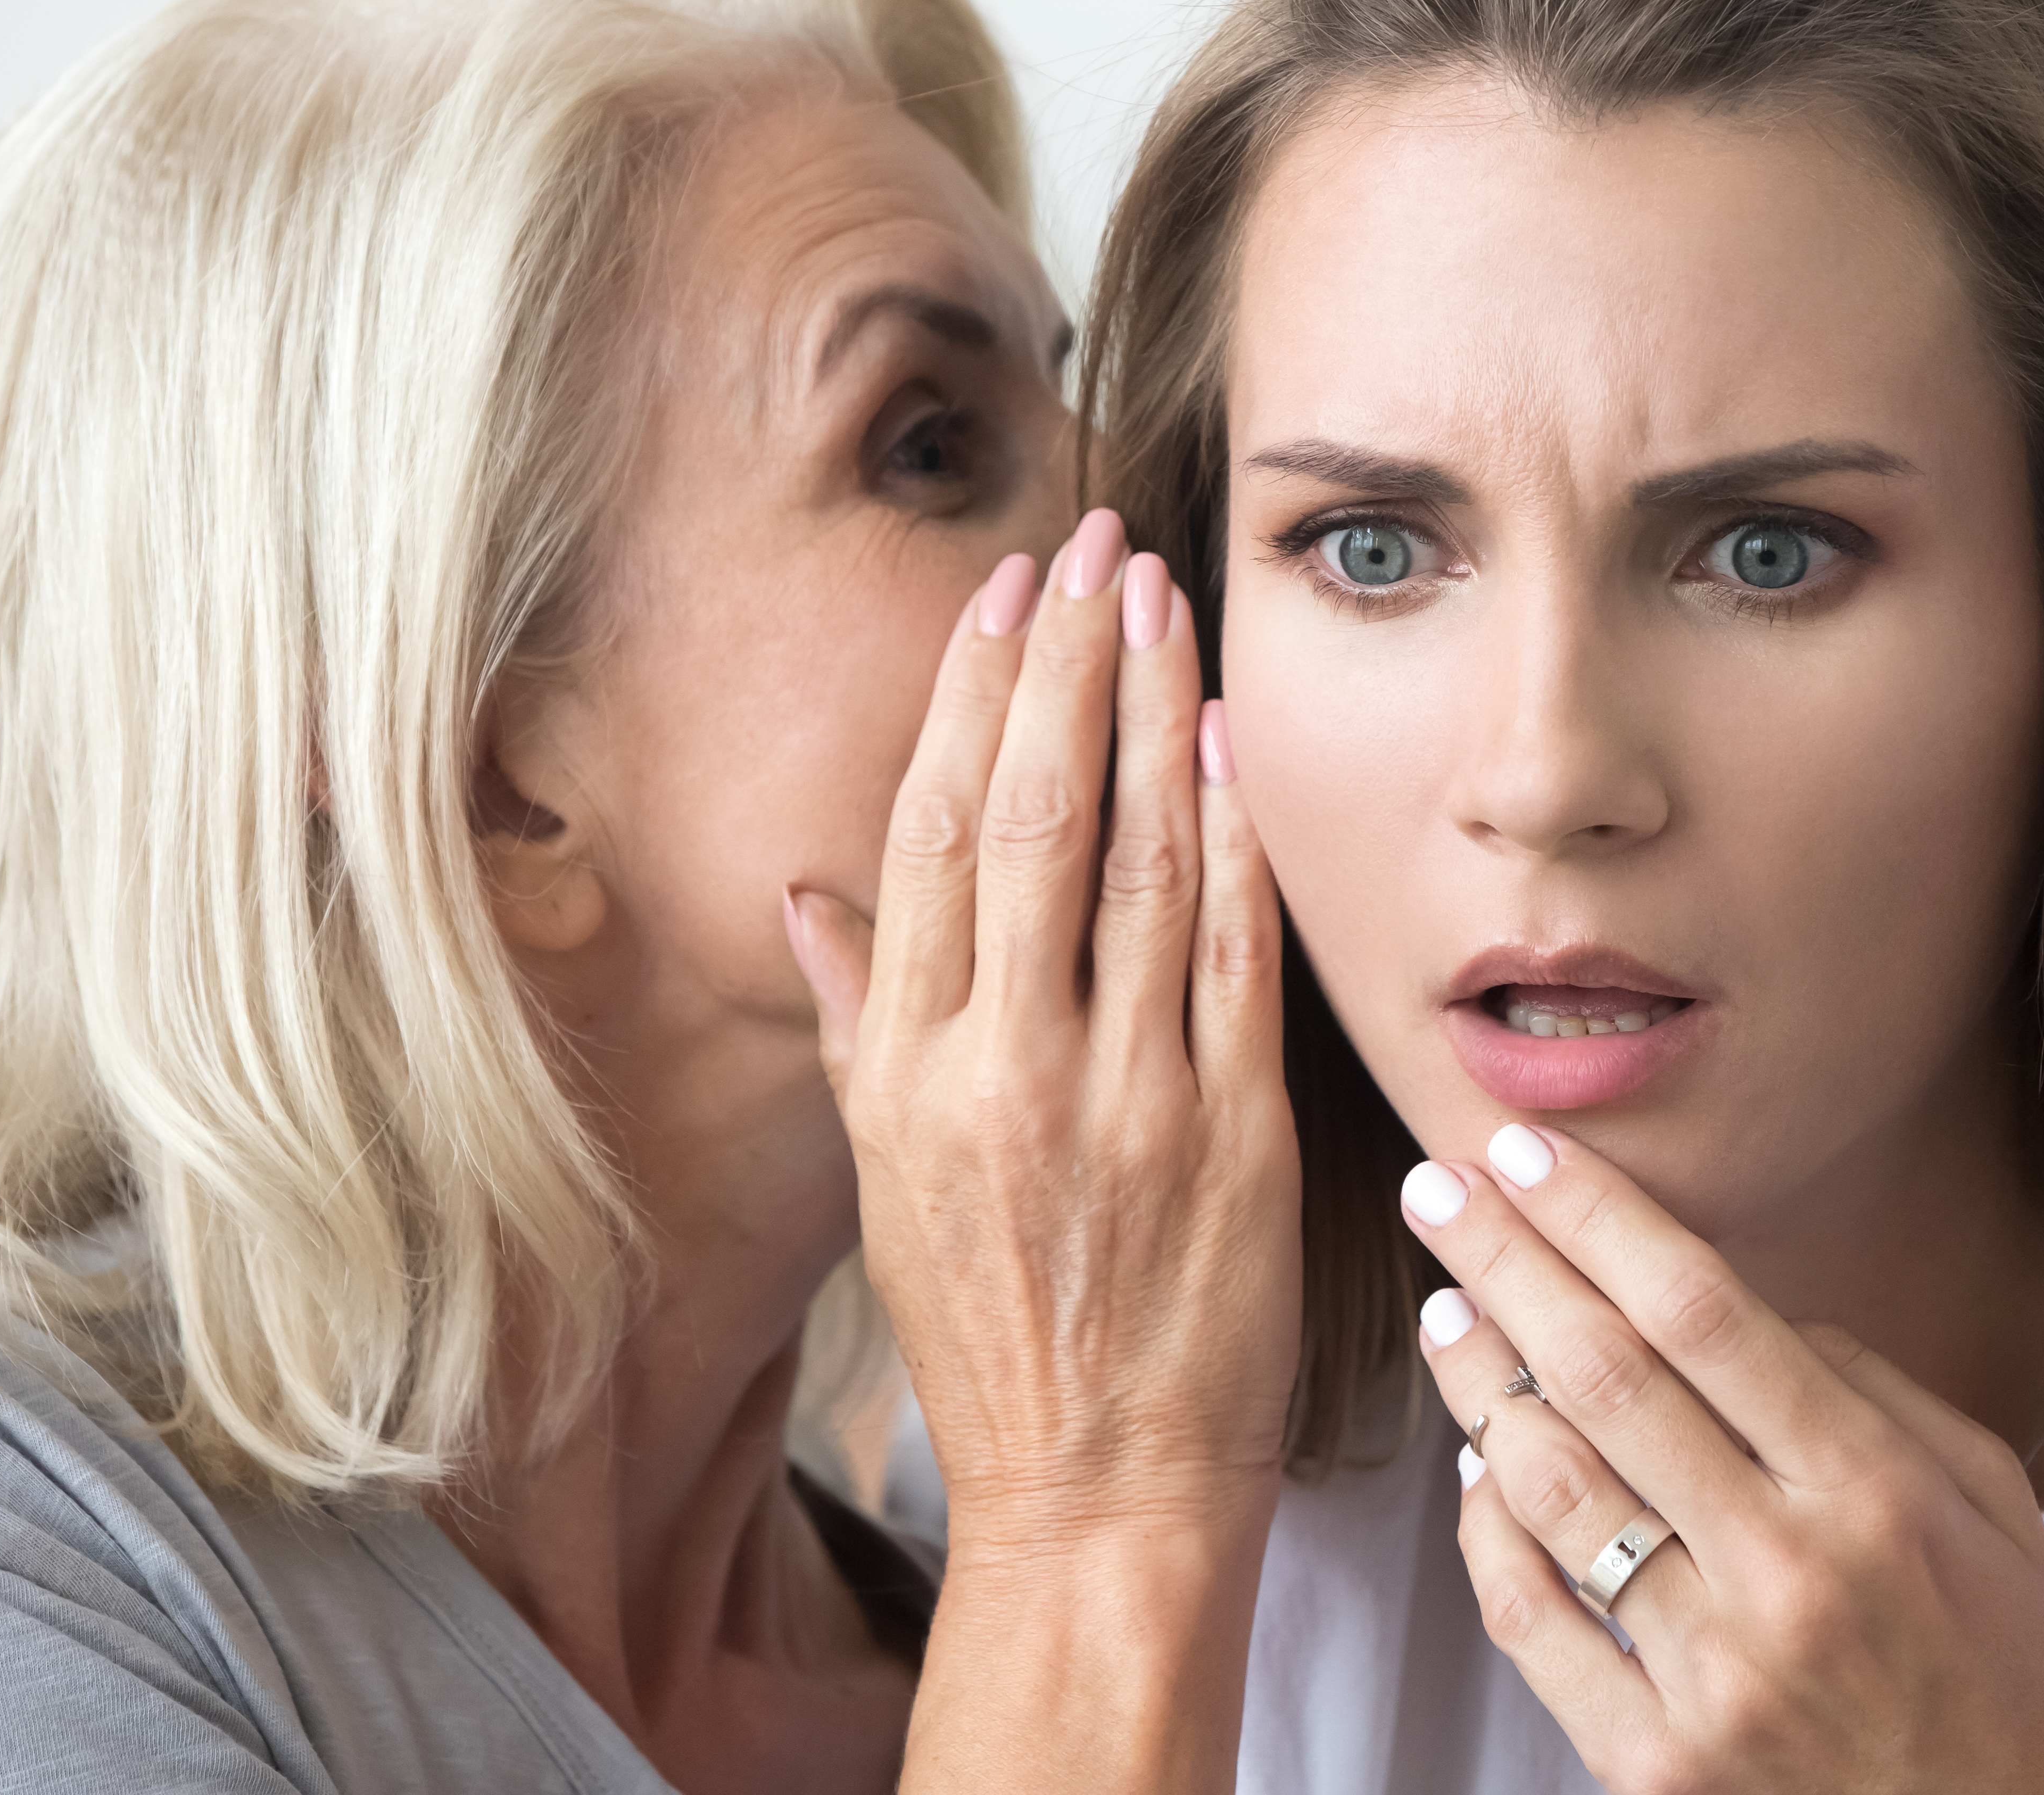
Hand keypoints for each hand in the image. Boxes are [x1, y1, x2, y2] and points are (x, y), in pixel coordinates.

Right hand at [783, 508, 1300, 1558]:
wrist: (1098, 1498)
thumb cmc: (993, 1340)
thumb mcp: (886, 1186)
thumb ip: (853, 1026)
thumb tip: (806, 895)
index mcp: (905, 1075)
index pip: (930, 839)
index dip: (970, 700)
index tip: (1007, 600)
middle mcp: (1002, 1070)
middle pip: (1032, 818)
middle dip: (1068, 664)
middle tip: (1098, 546)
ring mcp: (1123, 1099)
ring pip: (1142, 860)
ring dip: (1158, 713)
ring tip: (1168, 604)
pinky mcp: (1230, 1137)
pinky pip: (1235, 955)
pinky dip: (1237, 839)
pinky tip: (1237, 744)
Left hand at [1403, 1124, 2043, 1794]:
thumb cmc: (2008, 1673)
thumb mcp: (1992, 1504)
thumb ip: (1875, 1389)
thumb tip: (1754, 1310)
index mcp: (1873, 1492)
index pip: (1701, 1314)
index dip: (1598, 1218)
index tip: (1525, 1151)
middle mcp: (1787, 1574)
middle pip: (1607, 1377)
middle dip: (1507, 1263)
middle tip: (1438, 1189)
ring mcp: (1713, 1677)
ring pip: (1554, 1490)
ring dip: (1479, 1384)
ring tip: (1446, 1311)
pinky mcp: (1657, 1766)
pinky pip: (1533, 1622)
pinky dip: (1487, 1532)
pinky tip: (1476, 1468)